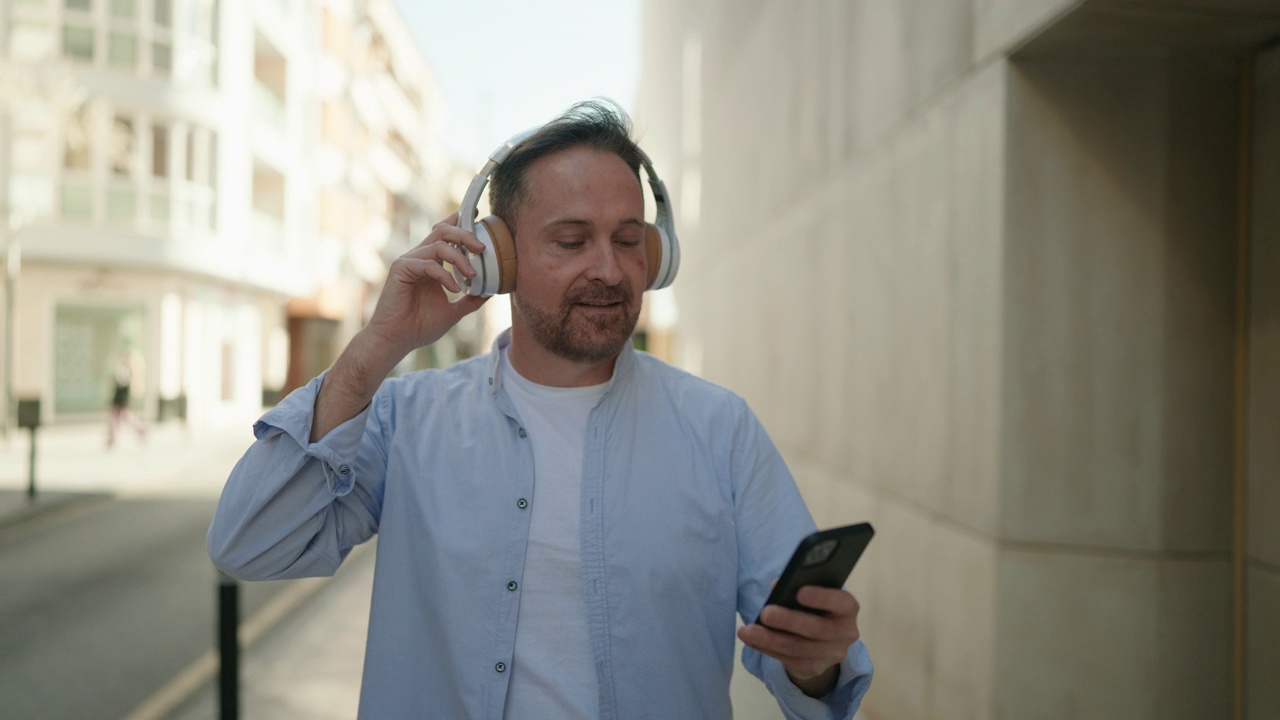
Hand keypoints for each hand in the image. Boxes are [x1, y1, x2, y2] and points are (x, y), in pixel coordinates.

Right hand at [363, 212, 489, 359]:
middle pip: (443, 231)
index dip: (460, 222)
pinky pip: (428, 264)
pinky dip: (444, 275)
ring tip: (472, 274)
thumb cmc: (420, 326)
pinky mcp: (401, 269)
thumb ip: (471, 300)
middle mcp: (419, 258)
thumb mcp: (454, 311)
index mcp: (431, 263)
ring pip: (438, 244)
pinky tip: (454, 289)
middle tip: (482, 247)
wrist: (397, 341)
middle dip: (465, 234)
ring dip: (460, 258)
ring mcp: (409, 261)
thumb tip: (491, 292)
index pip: (445, 235)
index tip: (478, 216)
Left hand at [737, 586, 860, 697]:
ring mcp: (832, 654)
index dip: (822, 597)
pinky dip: (767, 649)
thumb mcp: (811, 593)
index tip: (799, 591)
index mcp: (847, 608)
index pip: (841, 602)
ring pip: (798, 648)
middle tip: (765, 613)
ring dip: (769, 639)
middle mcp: (846, 633)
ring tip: (747, 631)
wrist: (822, 638)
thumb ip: (798, 587)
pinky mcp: (815, 668)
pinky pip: (789, 660)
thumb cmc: (813, 606)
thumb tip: (777, 586)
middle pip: (817, 629)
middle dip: (788, 621)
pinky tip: (751, 640)